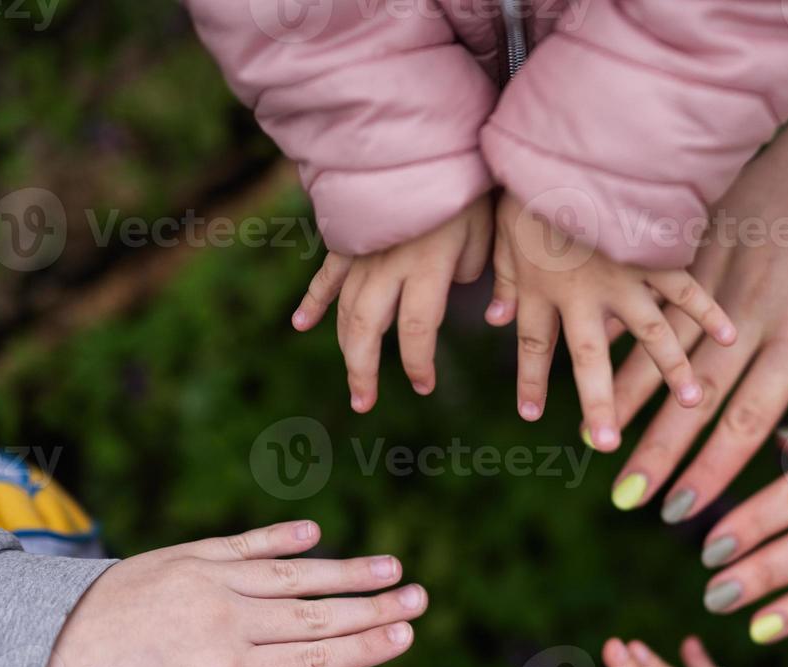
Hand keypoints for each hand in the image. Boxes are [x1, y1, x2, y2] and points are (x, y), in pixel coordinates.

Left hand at [45, 519, 426, 666]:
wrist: (41, 649)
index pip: (317, 661)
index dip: (367, 647)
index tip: (406, 635)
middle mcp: (231, 623)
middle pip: (320, 615)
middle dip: (376, 607)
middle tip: (421, 599)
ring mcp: (213, 582)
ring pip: (295, 576)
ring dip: (347, 572)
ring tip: (392, 568)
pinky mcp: (191, 555)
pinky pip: (248, 544)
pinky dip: (283, 538)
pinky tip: (316, 535)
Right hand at [291, 195, 493, 410]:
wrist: (425, 141)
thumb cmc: (466, 186)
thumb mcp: (486, 229)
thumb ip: (477, 268)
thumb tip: (462, 292)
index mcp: (426, 267)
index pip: (417, 329)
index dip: (417, 362)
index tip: (423, 385)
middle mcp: (389, 265)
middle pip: (366, 328)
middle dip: (364, 370)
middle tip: (365, 403)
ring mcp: (365, 252)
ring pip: (345, 309)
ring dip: (345, 348)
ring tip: (351, 382)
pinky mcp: (351, 238)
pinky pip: (328, 273)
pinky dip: (314, 299)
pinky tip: (301, 325)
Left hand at [487, 191, 734, 451]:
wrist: (563, 150)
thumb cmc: (528, 185)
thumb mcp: (502, 231)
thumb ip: (503, 277)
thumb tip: (491, 318)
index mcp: (542, 290)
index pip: (533, 349)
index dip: (531, 384)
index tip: (532, 417)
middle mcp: (584, 296)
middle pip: (591, 361)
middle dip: (599, 404)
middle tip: (608, 443)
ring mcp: (623, 278)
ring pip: (650, 334)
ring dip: (671, 370)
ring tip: (692, 403)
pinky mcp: (654, 253)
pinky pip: (686, 287)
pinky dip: (709, 310)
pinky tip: (730, 336)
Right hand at [606, 38, 787, 519]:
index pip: (750, 420)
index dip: (715, 470)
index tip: (683, 511)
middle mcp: (752, 310)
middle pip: (696, 395)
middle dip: (659, 451)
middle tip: (625, 497)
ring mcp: (720, 272)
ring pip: (662, 345)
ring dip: (626, 396)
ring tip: (592, 436)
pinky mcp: (701, 240)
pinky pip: (654, 292)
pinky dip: (623, 327)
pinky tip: (590, 354)